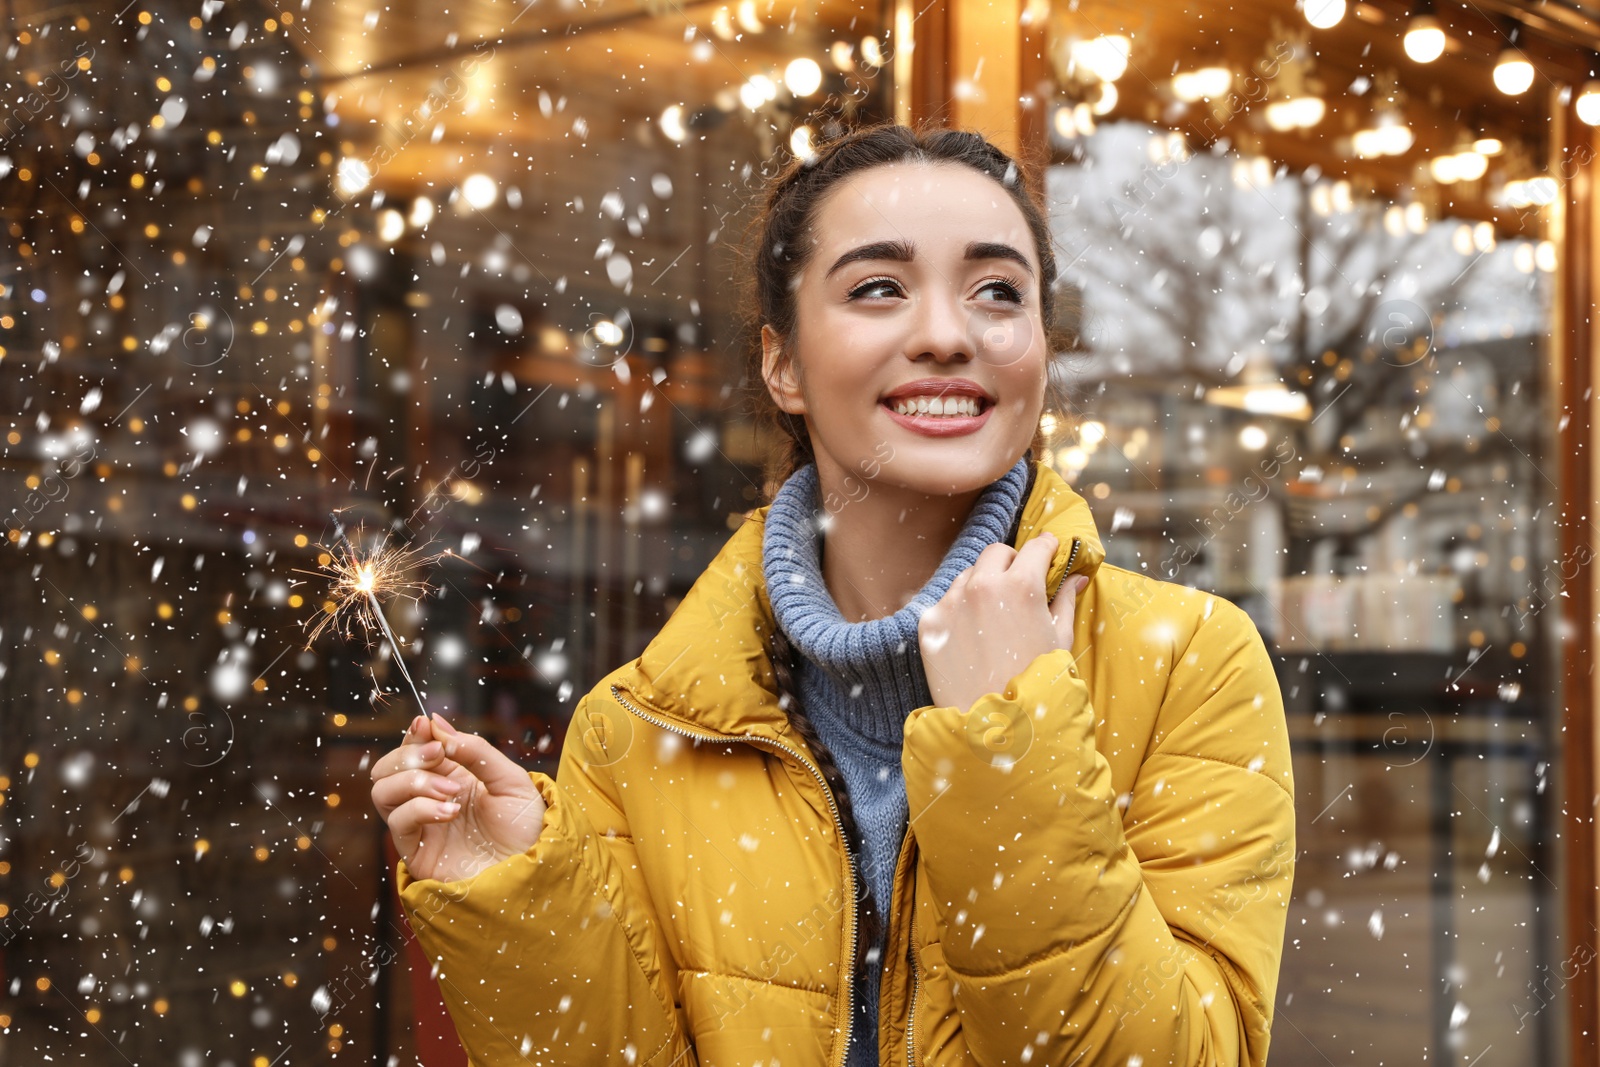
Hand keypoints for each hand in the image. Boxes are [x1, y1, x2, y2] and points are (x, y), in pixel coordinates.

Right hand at [370, 713, 545, 882]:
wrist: (533, 867)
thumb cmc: (525, 826)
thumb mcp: (509, 779)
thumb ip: (475, 751)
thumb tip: (436, 723)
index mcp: (451, 776)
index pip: (415, 749)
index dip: (414, 735)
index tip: (425, 726)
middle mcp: (429, 799)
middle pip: (387, 768)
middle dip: (408, 755)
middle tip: (439, 755)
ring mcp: (421, 825)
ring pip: (382, 792)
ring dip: (412, 782)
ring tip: (450, 791)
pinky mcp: (417, 852)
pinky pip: (398, 822)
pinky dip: (420, 808)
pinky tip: (450, 811)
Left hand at [917, 532, 1087, 712]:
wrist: (995, 726)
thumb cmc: (1036, 684)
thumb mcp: (1059, 640)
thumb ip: (1065, 601)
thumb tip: (1075, 578)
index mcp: (1020, 585)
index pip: (1035, 547)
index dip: (1047, 548)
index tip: (1049, 550)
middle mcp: (981, 585)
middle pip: (997, 553)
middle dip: (1012, 562)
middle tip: (1021, 584)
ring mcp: (950, 603)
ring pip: (968, 576)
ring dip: (983, 585)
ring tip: (995, 619)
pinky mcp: (930, 624)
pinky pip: (946, 604)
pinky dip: (960, 612)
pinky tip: (973, 638)